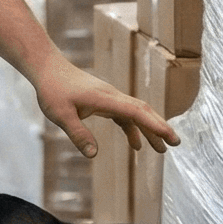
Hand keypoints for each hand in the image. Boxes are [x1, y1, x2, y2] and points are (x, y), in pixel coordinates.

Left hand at [30, 55, 178, 160]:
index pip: (137, 112)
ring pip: (136, 113)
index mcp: (106, 99)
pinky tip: (136, 143)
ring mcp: (109, 97)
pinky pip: (124, 115)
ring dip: (149, 130)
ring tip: (161, 149)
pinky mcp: (104, 100)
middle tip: (175, 144)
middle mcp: (112, 96)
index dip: (155, 125)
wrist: (47, 68)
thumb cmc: (52, 90)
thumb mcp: (61, 115)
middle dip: (160, 127)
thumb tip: (94, 155)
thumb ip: (78, 134)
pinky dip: (133, 128)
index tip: (170, 137)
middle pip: (143, 111)